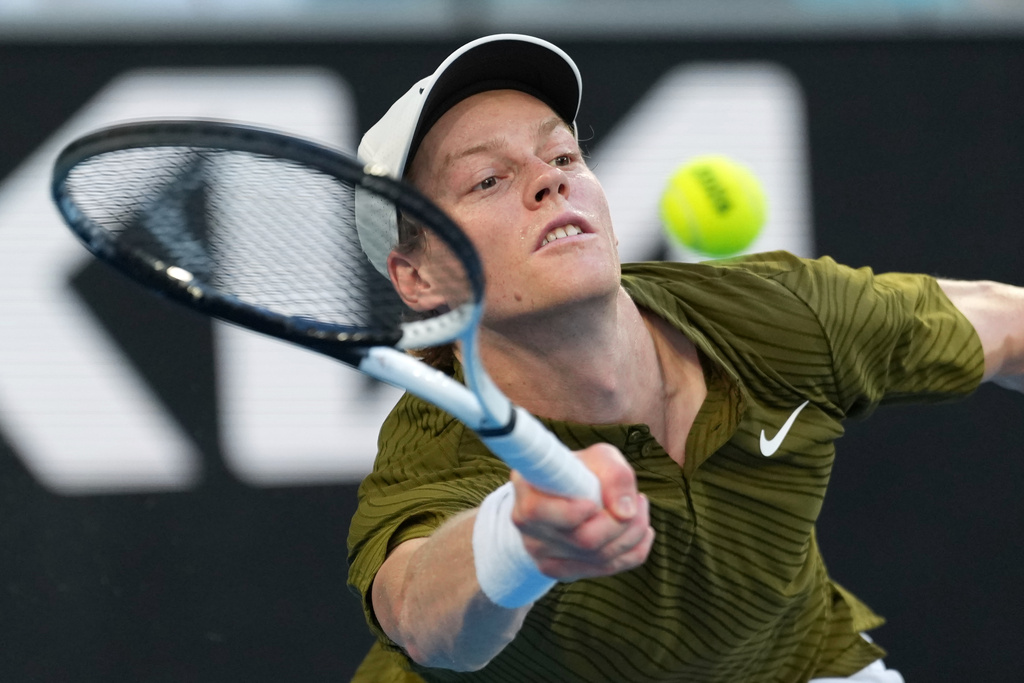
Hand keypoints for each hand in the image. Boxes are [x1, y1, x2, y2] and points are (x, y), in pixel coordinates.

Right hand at [510, 442, 653, 580]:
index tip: (594, 503)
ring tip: (639, 509)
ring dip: (634, 533)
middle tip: (637, 499)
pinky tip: (639, 531)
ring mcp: (542, 554)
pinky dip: (634, 550)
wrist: (566, 493)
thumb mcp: (599, 458)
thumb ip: (615, 475)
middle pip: (584, 540)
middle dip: (622, 521)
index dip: (572, 512)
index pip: (538, 512)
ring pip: (601, 558)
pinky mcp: (561, 571)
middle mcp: (528, 527)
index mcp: (526, 491)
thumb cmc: (581, 471)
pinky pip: (609, 568)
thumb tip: (625, 513)